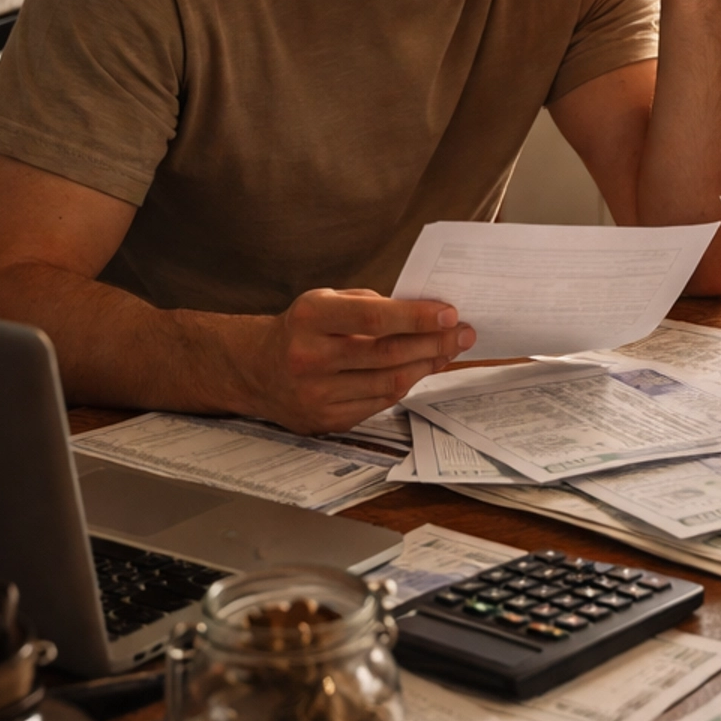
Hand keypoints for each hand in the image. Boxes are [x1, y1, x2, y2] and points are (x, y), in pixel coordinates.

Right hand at [241, 288, 474, 433]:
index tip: (450, 313)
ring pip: (389, 383)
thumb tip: (426, 314)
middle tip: (463, 334)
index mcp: (311, 318)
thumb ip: (371, 304)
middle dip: (434, 343)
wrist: (256, 369)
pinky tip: (419, 370)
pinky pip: (379, 403)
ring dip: (426, 366)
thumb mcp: (325, 300)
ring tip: (448, 352)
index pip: (375, 318)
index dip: (417, 317)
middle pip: (388, 354)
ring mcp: (317, 394)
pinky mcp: (326, 420)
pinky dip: (405, 385)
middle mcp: (310, 358)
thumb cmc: (301, 328)